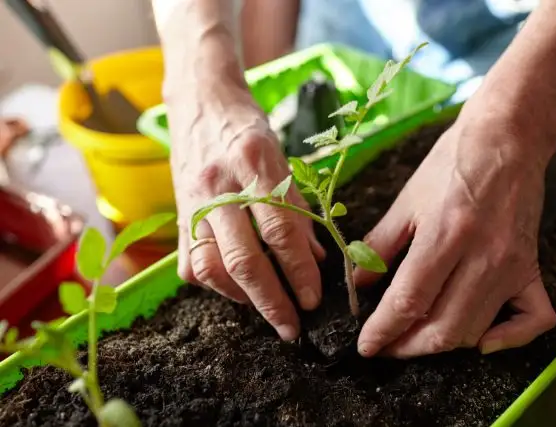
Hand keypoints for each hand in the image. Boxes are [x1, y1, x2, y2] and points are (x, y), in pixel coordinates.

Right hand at [168, 83, 324, 340]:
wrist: (200, 102)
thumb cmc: (248, 128)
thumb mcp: (282, 157)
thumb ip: (298, 208)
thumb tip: (315, 259)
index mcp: (254, 163)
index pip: (281, 230)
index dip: (300, 270)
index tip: (313, 298)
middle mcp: (218, 186)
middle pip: (244, 258)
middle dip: (272, 301)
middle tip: (291, 326)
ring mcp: (191, 202)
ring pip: (212, 268)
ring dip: (242, 297)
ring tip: (267, 306)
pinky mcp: (176, 216)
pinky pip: (192, 265)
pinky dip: (216, 284)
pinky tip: (237, 286)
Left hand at [355, 113, 555, 357]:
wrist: (506, 139)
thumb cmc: (451, 164)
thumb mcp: (406, 200)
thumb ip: (379, 244)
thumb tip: (358, 283)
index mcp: (445, 234)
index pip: (409, 300)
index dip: (384, 330)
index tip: (367, 346)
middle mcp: (482, 256)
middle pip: (443, 327)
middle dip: (408, 347)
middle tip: (388, 345)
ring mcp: (512, 265)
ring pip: (476, 330)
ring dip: (442, 345)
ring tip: (417, 338)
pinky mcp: (532, 267)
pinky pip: (533, 320)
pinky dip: (508, 339)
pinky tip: (483, 340)